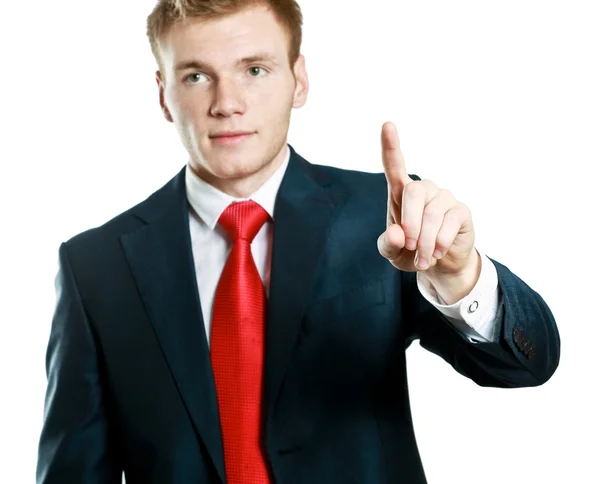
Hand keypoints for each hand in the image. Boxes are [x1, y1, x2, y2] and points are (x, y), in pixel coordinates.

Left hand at [377, 121, 476, 277]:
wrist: (439, 265)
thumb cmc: (410, 252)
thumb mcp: (392, 253)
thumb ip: (388, 244)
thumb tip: (398, 234)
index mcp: (400, 194)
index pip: (394, 166)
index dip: (391, 146)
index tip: (387, 125)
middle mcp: (423, 189)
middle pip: (413, 191)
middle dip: (409, 223)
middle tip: (410, 246)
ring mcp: (443, 197)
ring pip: (431, 214)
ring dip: (425, 242)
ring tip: (424, 259)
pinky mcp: (461, 210)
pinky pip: (449, 223)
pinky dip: (439, 243)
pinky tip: (438, 252)